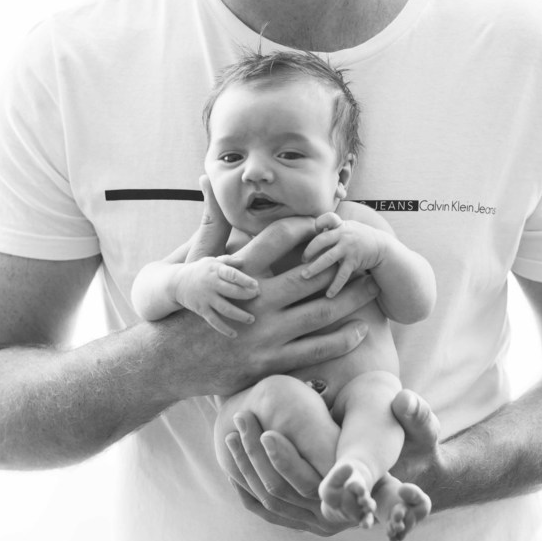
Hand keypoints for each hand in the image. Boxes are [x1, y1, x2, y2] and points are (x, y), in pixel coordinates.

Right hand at [157, 216, 381, 397]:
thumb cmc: (187, 307)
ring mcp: (265, 334)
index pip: (282, 237)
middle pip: (312, 274)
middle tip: (365, 252)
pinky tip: (361, 330)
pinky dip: (341, 341)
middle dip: (342, 261)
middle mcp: (256, 300)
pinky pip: (315, 351)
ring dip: (352, 298)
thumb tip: (206, 177)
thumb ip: (212, 222)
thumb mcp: (196, 262)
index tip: (332, 222)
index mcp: (240, 271)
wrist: (169, 360)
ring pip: (321, 313)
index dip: (311, 226)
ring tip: (372, 286)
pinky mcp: (269, 363)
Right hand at [172, 256, 258, 336]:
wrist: (176, 282)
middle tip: (257, 296)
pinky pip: (214, 321)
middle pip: (231, 291)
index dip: (244, 280)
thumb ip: (228, 261)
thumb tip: (244, 261)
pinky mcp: (201, 309)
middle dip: (246, 295)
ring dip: (240, 315)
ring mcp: (206, 298)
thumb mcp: (211, 261)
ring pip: (225, 309)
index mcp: (215, 270)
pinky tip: (234, 334)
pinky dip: (224, 328)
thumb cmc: (199, 270)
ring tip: (251, 319)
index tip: (256, 285)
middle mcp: (211, 284)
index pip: (231, 274)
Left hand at [225, 390, 446, 533]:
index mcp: (362, 498)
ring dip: (248, 464)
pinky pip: (266, 510)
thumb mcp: (424, 432)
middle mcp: (338, 519)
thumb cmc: (413, 449)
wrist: (405, 485)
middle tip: (243, 418)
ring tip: (233, 430)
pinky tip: (231, 460)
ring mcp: (318, 524)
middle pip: (286, 490)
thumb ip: (417, 416)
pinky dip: (246, 486)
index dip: (288, 459)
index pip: (320, 486)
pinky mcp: (303, 521)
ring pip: (271, 499)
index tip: (266, 432)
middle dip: (259, 453)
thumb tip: (404, 400)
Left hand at [300, 212, 389, 297]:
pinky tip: (329, 294)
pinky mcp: (354, 261)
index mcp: (341, 225)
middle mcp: (344, 235)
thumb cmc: (360, 237)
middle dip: (309, 251)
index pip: (328, 218)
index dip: (319, 223)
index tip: (314, 231)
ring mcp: (348, 248)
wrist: (382, 247)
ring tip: (304, 276)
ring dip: (314, 268)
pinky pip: (342, 275)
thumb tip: (313, 231)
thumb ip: (333, 229)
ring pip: (327, 258)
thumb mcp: (348, 228)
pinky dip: (334, 285)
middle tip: (302, 260)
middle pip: (320, 240)